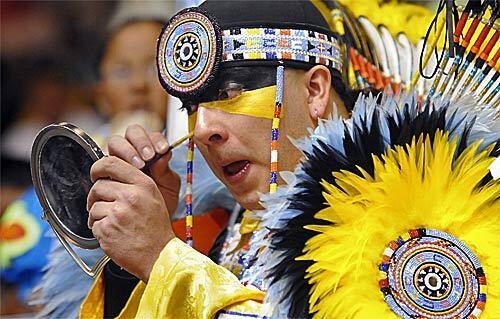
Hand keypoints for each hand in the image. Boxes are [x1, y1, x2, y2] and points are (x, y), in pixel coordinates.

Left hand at [87, 156, 174, 281]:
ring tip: (113, 224)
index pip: (111, 163)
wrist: (159, 255)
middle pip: (98, 186)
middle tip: (104, 207)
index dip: (98, 167)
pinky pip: (93, 224)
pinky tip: (113, 234)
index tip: (96, 174)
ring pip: (93, 206)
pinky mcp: (107, 229)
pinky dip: (99, 230)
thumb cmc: (155, 228)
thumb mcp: (152, 197)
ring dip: (98, 216)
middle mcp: (131, 196)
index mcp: (143, 184)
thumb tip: (108, 174)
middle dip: (96, 197)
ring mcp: (118, 213)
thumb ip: (133, 182)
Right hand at [107, 124, 180, 213]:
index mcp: (151, 151)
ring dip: (127, 151)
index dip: (155, 139)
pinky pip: (104, 162)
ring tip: (137, 166)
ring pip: (115, 143)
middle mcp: (133, 152)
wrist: (147, 222)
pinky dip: (112, 166)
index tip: (162, 150)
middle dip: (140, 142)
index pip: (151, 135)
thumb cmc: (161, 202)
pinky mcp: (105, 172)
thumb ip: (166, 171)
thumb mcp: (169, 187)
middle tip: (147, 157)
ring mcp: (118, 161)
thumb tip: (165, 154)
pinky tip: (121, 177)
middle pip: (131, 133)